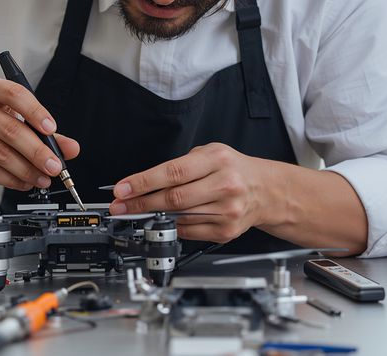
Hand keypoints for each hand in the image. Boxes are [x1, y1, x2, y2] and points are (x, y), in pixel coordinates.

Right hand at [0, 76, 79, 190]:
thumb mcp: (14, 119)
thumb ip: (45, 133)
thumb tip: (71, 148)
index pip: (14, 93)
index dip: (35, 112)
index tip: (52, 130)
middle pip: (10, 129)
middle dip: (37, 151)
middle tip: (54, 166)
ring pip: (0, 153)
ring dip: (26, 170)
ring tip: (42, 178)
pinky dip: (10, 180)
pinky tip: (23, 182)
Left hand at [108, 143, 281, 242]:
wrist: (265, 190)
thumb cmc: (233, 169)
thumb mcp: (209, 154)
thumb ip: (179, 166)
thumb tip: (143, 184)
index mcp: (217, 160)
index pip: (173, 172)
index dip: (143, 182)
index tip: (123, 189)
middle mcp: (225, 184)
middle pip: (173, 198)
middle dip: (141, 203)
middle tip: (121, 206)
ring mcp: (228, 210)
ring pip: (179, 217)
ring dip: (154, 217)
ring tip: (138, 212)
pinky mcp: (227, 230)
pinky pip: (190, 231)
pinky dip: (174, 226)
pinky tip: (168, 220)